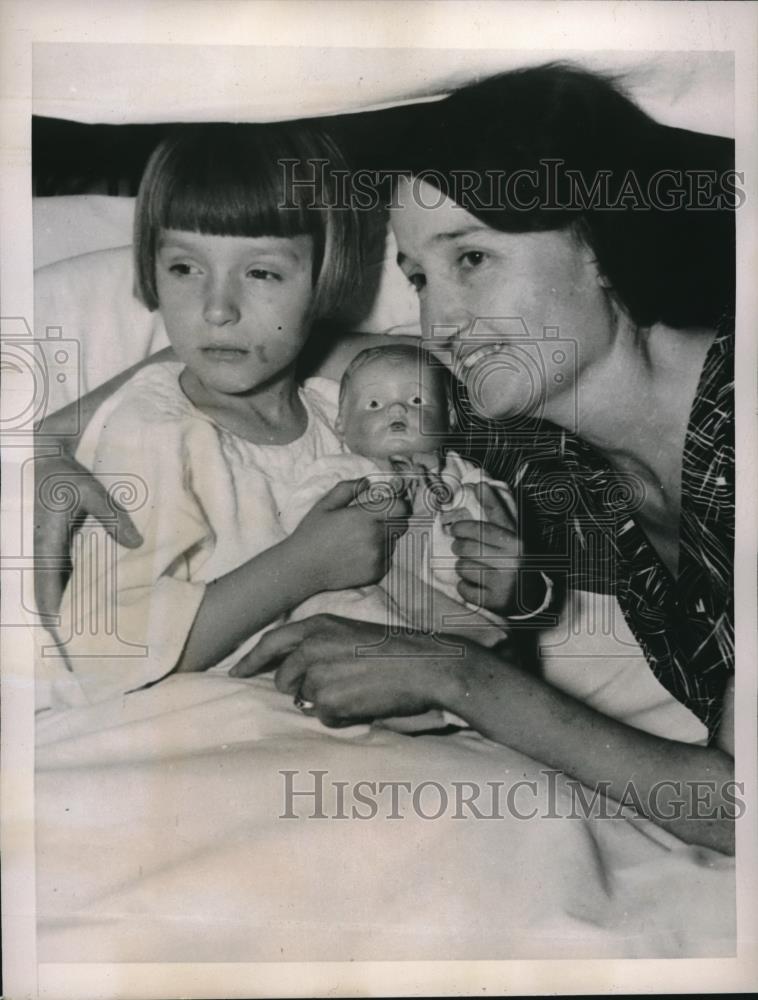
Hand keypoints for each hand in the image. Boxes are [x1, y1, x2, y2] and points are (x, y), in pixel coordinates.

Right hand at [33, 448, 142, 619]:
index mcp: (44, 543)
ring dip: (62, 601)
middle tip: (76, 640)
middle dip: (58, 616)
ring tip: (84, 624)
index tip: (61, 636)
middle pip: (44, 592)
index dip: (51, 615)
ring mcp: (39, 547)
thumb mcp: (89, 491)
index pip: (43, 588)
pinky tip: (83, 596)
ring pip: (48, 583)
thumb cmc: (61, 473)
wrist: (39, 455)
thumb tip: (136, 543)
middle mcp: (37, 550)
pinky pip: (52, 570)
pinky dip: (63, 584)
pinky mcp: (46, 542)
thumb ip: (113, 517)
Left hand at [229, 614, 464, 725]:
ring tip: (358, 690)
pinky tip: (363, 701)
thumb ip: (320, 645)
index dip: (250, 660)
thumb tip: (298, 674)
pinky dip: (340, 715)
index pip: (271, 641)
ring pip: (305, 698)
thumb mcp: (351, 633)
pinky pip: (323, 716)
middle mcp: (312, 646)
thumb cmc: (394, 650)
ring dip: (326, 701)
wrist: (424, 664)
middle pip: (283, 677)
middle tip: (333, 687)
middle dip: (299, 688)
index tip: (236, 673)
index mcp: (319, 625)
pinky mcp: (328, 699)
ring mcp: (317, 673)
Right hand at [290, 478, 408, 591]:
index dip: (397, 503)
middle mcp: (376, 537)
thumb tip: (368, 481)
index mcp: (365, 517)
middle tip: (373, 522)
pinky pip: (387, 558)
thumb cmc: (312, 533)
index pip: (401, 507)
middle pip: (401, 524)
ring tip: (361, 540)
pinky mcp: (377, 572)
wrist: (303, 568)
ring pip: (393, 542)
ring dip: (384, 538)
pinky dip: (379, 555)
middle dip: (391, 520)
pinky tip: (359, 554)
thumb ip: (348, 488)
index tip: (388, 504)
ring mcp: (378, 557)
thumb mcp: (325, 504)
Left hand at [450, 482, 518, 613]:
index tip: (466, 506)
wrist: (530, 596)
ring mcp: (504, 581)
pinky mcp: (494, 601)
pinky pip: (464, 588)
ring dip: (463, 567)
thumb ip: (497, 511)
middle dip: (459, 545)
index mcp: (515, 540)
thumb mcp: (511, 534)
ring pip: (462, 567)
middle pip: (466, 546)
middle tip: (460, 546)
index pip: (487, 523)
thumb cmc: (513, 558)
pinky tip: (477, 585)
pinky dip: (465, 587)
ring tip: (474, 567)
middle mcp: (512, 559)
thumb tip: (480, 482)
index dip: (471, 517)